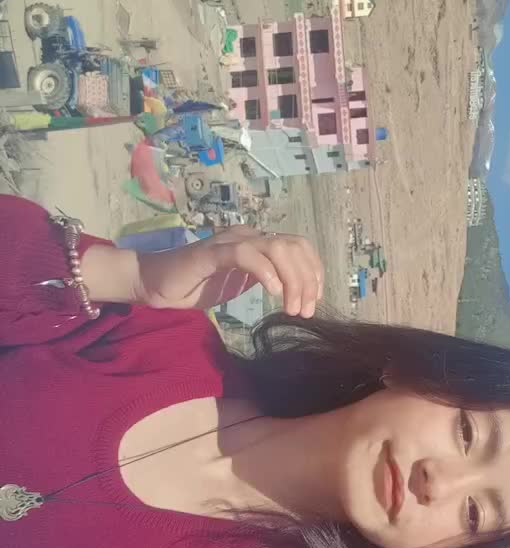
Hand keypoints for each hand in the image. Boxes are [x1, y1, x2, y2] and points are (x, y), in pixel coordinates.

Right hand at [134, 227, 323, 315]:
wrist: (155, 284)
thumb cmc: (196, 286)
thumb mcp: (240, 284)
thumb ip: (265, 279)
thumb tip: (295, 292)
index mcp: (257, 242)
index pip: (298, 245)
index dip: (314, 270)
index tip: (315, 299)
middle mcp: (247, 236)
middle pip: (294, 246)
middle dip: (307, 280)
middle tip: (305, 311)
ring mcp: (230, 242)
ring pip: (277, 249)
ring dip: (292, 280)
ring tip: (291, 307)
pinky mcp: (212, 253)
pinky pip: (246, 255)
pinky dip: (265, 272)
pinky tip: (272, 293)